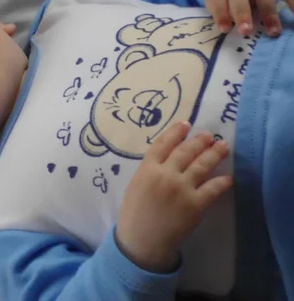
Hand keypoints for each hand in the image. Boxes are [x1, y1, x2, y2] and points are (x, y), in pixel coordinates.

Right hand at [115, 122, 232, 272]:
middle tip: (209, 135)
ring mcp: (181, 189)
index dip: (175, 132)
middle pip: (185, 151)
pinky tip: (228, 178)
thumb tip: (170, 158)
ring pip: (201, 165)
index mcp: (147, 169)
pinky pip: (212, 189)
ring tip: (223, 147)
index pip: (163, 144)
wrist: (142, 241)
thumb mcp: (136, 184)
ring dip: (214, 154)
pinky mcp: (195, 205)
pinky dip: (222, 182)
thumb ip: (151, 170)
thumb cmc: (135, 213)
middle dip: (199, 141)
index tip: (186, 124)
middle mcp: (165, 175)